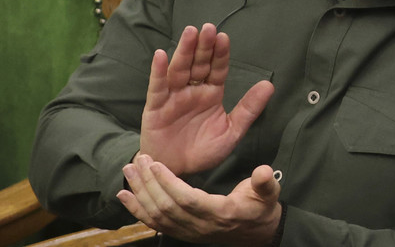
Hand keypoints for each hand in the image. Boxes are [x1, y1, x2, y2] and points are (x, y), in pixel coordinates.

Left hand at [118, 155, 281, 245]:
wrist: (258, 233)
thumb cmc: (261, 208)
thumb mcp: (269, 194)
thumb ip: (265, 183)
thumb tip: (264, 171)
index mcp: (221, 213)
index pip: (188, 200)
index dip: (169, 183)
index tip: (156, 164)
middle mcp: (201, 226)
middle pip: (166, 207)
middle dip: (149, 184)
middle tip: (138, 160)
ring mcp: (189, 232)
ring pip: (157, 216)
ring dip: (140, 194)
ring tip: (129, 171)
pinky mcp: (182, 233)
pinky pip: (155, 224)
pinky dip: (137, 210)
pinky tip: (124, 196)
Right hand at [139, 23, 273, 175]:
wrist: (177, 172)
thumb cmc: (204, 151)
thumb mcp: (231, 131)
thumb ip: (249, 109)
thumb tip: (269, 85)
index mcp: (212, 94)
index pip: (217, 69)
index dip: (220, 54)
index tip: (224, 37)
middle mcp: (193, 91)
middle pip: (199, 64)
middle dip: (204, 46)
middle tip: (209, 28)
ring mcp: (173, 97)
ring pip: (179, 70)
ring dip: (184, 51)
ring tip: (190, 33)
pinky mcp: (156, 108)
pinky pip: (157, 87)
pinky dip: (159, 71)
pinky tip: (161, 56)